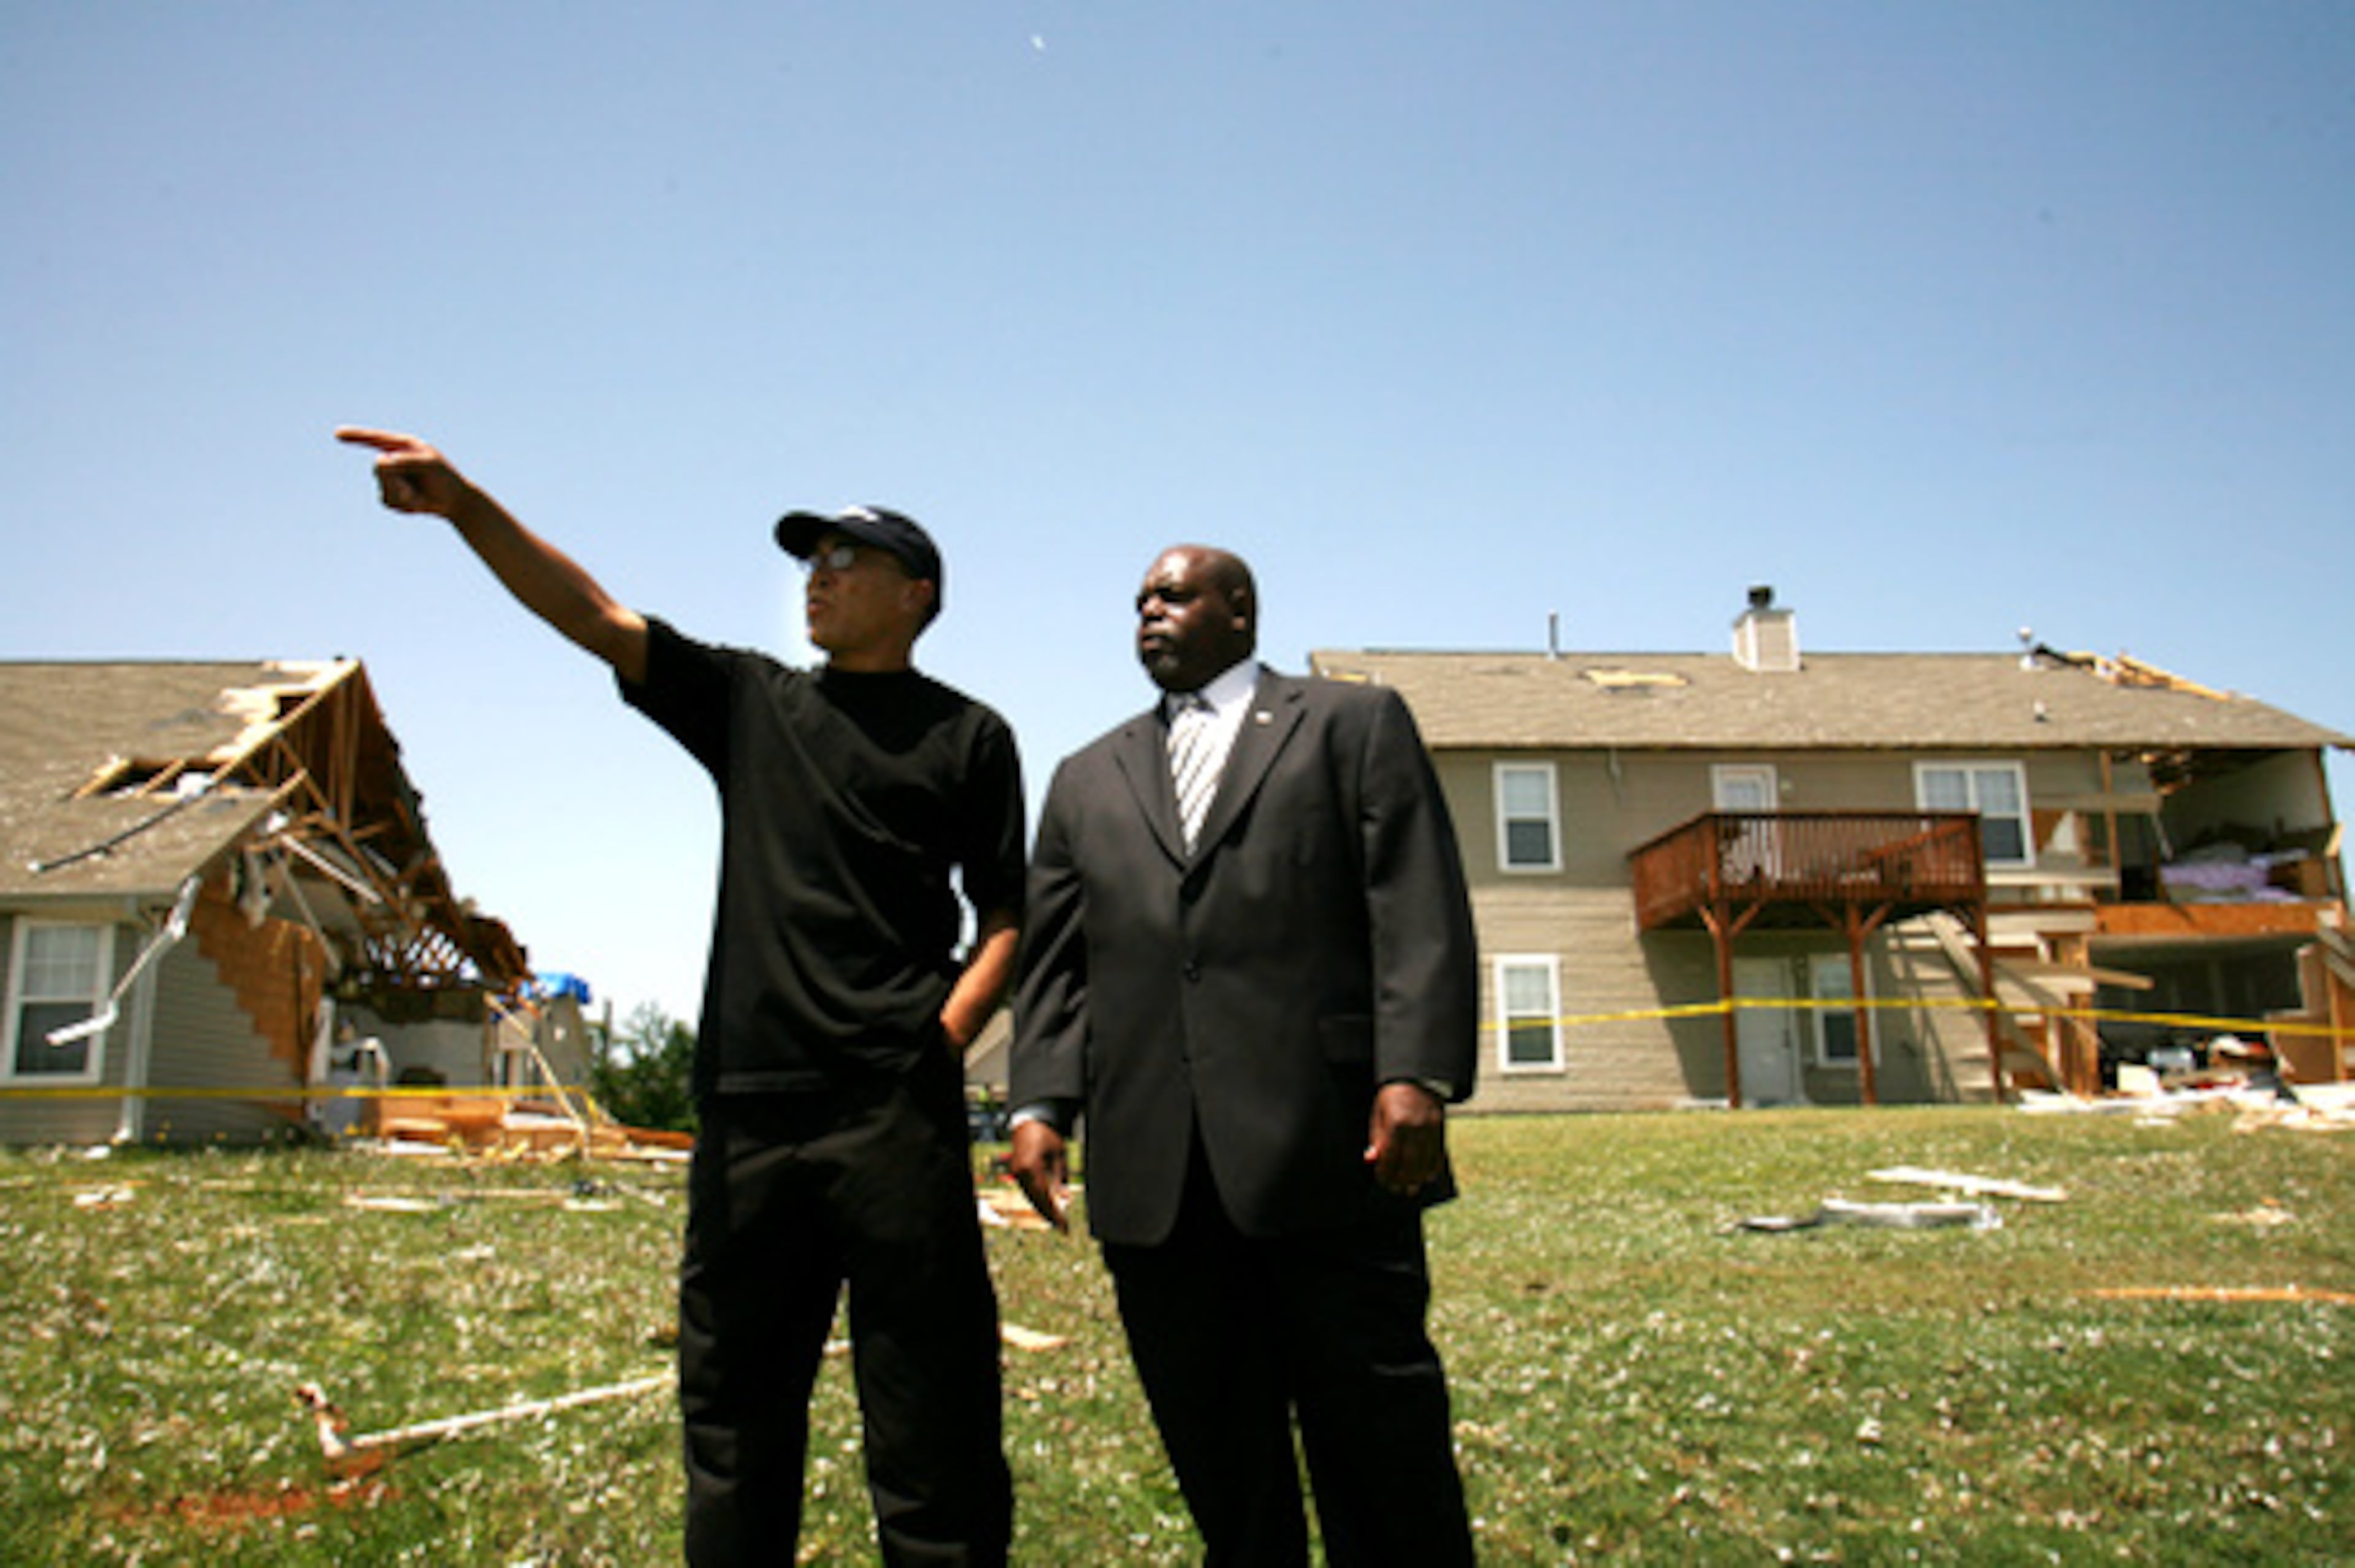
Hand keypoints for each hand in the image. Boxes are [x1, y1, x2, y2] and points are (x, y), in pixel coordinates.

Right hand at [335, 427, 474, 518]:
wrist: (455, 502)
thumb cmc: (445, 479)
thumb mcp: (429, 466)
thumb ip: (405, 461)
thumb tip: (380, 462)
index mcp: (403, 446)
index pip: (374, 439)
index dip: (355, 436)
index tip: (337, 434)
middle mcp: (394, 460)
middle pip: (379, 468)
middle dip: (396, 480)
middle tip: (417, 485)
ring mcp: (391, 478)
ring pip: (383, 487)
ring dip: (403, 494)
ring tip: (420, 494)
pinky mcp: (392, 495)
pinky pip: (387, 500)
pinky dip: (403, 505)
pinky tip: (417, 503)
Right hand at [1008, 1119, 1071, 1231]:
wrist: (1027, 1127)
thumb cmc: (1046, 1139)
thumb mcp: (1058, 1155)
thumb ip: (1061, 1177)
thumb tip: (1065, 1198)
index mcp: (1031, 1166)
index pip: (1043, 1195)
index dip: (1053, 1212)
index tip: (1063, 1223)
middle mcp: (1021, 1173)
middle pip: (1035, 1200)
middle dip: (1049, 1215)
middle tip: (1063, 1228)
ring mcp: (1017, 1174)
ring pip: (1031, 1198)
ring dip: (1044, 1210)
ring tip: (1058, 1222)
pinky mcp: (1017, 1175)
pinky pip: (1029, 1192)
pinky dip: (1039, 1202)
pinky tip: (1048, 1209)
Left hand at [1364, 1081, 1446, 1194]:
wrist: (1417, 1079)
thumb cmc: (1392, 1097)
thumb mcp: (1378, 1113)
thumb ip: (1376, 1138)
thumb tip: (1371, 1160)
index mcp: (1396, 1122)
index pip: (1390, 1155)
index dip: (1385, 1171)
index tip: (1382, 1181)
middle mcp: (1415, 1126)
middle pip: (1409, 1162)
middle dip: (1402, 1180)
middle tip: (1397, 1190)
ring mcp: (1430, 1128)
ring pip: (1425, 1161)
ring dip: (1418, 1178)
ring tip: (1411, 1188)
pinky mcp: (1441, 1128)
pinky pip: (1438, 1153)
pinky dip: (1433, 1167)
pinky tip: (1427, 1177)